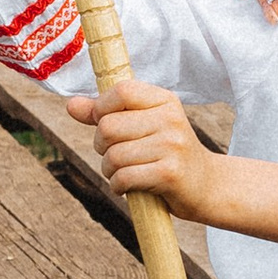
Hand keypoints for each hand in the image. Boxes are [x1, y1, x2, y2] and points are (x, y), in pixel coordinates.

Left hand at [71, 70, 217, 215]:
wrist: (206, 186)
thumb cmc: (167, 154)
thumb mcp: (143, 126)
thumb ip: (106, 114)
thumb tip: (71, 105)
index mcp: (164, 100)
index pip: (121, 91)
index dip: (101, 109)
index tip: (105, 125)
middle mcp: (170, 119)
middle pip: (108, 126)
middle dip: (102, 147)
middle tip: (116, 156)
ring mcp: (172, 146)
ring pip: (113, 156)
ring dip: (109, 170)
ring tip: (123, 173)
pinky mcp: (169, 173)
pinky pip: (123, 177)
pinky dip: (118, 186)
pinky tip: (128, 187)